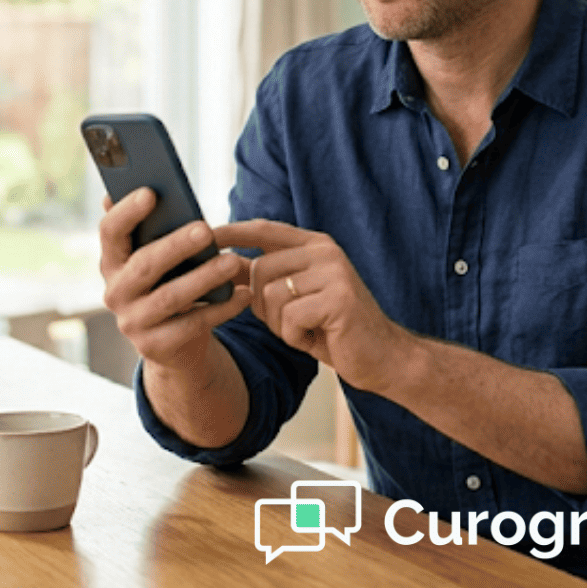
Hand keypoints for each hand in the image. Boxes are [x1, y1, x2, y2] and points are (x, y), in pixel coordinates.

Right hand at [99, 187, 250, 371]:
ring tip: (233, 262)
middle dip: (175, 246)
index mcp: (112, 262)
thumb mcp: (159, 259)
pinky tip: (244, 294)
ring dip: (204, 278)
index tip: (150, 192)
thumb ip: (154, 231)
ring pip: (170, 297)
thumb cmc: (169, 284)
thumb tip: (149, 189)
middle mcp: (115, 292)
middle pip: (143, 266)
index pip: (110, 233)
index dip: (126, 213)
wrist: (174, 344)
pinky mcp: (156, 346)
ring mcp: (133, 322)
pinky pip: (193, 325)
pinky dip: (222, 309)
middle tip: (205, 229)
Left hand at [215, 219, 416, 392]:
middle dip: (262, 306)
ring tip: (306, 329)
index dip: (232, 231)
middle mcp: (325, 252)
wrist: (383, 358)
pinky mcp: (339, 299)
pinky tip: (317, 337)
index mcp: (315, 246)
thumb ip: (266, 278)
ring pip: (270, 295)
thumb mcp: (295, 298)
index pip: (265, 229)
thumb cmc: (333, 329)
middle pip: (259, 270)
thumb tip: (220, 264)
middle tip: (289, 322)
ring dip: (279, 324)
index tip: (202, 234)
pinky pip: (289, 317)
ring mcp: (334, 273)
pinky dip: (294, 336)